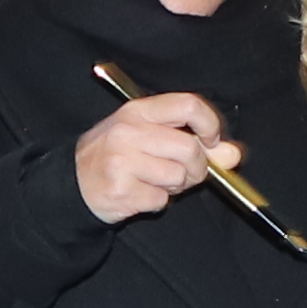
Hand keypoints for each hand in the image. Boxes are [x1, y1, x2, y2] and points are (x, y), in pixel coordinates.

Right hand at [74, 90, 235, 225]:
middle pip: (189, 148)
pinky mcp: (121, 190)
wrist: (73, 183)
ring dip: (175, 187)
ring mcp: (122, 161)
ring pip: (177, 177)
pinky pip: (161, 200)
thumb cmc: (116, 156)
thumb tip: (233, 154)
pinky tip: (139, 194)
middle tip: (184, 173)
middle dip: (197, 167)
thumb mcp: (150, 137)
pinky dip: (157, 202)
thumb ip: (194, 141)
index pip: (188, 105)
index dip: (210, 125)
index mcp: (139, 110)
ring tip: (155, 182)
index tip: (212, 141)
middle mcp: (129, 131)